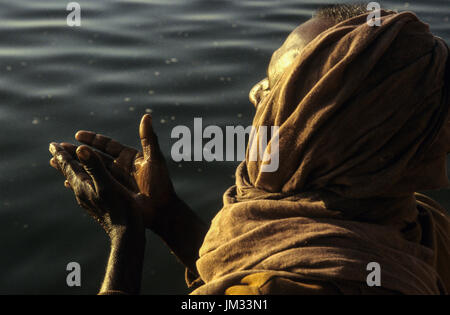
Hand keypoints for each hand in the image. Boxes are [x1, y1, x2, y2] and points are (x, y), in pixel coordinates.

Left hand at [49, 142, 143, 240]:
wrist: (127, 234)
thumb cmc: (120, 209)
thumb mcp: (107, 184)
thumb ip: (94, 167)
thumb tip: (80, 149)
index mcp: (83, 186)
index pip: (68, 166)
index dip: (61, 154)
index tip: (52, 144)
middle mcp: (83, 193)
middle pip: (69, 173)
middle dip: (63, 161)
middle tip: (55, 150)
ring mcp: (89, 201)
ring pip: (76, 181)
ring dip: (72, 170)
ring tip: (67, 165)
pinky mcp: (97, 207)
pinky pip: (84, 189)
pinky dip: (81, 181)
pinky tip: (84, 186)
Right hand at [63, 114, 176, 230]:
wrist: (162, 211)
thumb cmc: (161, 185)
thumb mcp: (154, 160)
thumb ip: (149, 139)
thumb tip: (146, 116)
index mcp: (129, 157)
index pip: (107, 145)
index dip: (92, 139)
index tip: (77, 135)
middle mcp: (120, 167)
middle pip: (94, 156)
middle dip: (76, 151)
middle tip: (58, 147)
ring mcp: (115, 181)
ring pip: (90, 171)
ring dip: (74, 166)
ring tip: (55, 162)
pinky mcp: (113, 194)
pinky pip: (93, 186)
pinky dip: (80, 183)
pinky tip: (67, 181)